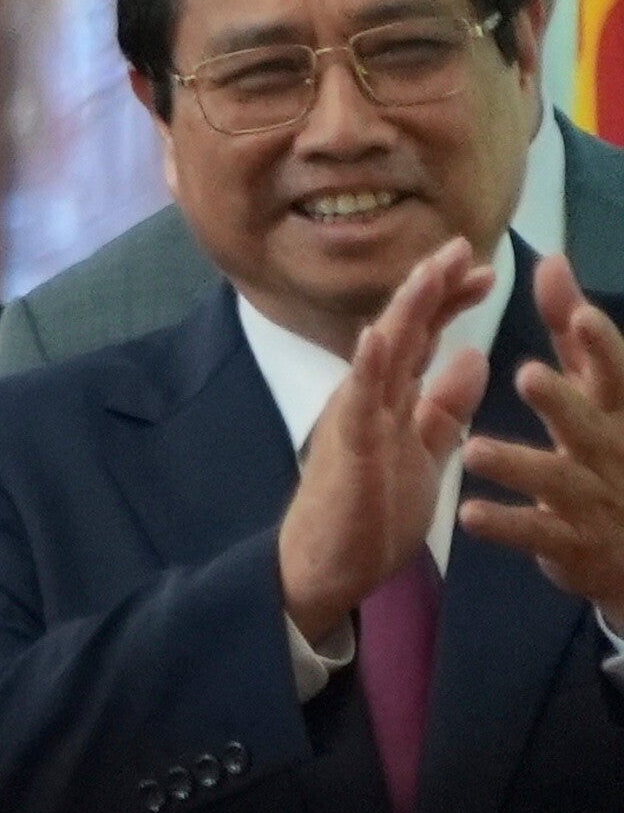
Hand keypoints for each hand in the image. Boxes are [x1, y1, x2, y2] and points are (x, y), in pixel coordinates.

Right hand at [276, 237, 496, 636]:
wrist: (328, 566)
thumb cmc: (371, 512)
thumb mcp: (425, 451)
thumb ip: (444, 406)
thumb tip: (473, 357)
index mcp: (390, 397)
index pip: (423, 336)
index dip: (450, 301)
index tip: (484, 269)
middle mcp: (368, 396)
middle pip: (402, 329)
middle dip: (430, 288)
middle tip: (460, 245)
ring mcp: (355, 418)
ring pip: (380, 353)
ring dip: (404, 311)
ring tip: (427, 273)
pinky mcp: (347, 447)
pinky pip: (358, 401)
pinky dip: (369, 366)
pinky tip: (381, 335)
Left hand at [463, 249, 623, 614]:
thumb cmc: (611, 454)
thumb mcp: (600, 395)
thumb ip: (573, 335)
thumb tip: (551, 262)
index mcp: (619, 413)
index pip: (616, 374)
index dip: (601, 346)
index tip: (582, 314)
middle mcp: (611, 451)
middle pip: (589, 423)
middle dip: (562, 400)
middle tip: (526, 374)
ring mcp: (591, 499)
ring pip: (555, 479)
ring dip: (517, 463)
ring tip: (474, 449)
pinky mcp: (568, 542)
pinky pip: (533, 532)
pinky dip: (504, 524)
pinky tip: (468, 514)